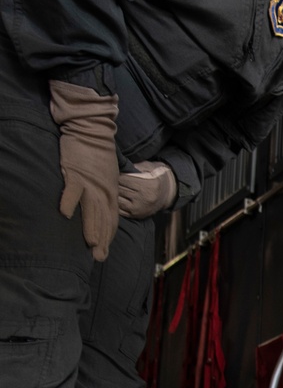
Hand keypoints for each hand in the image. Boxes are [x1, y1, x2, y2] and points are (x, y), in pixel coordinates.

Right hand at [48, 80, 119, 260]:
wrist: (92, 130)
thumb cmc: (97, 153)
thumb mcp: (108, 176)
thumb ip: (105, 193)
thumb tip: (102, 209)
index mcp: (111, 192)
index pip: (112, 219)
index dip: (108, 236)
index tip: (104, 251)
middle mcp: (104, 190)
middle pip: (103, 218)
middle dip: (103, 239)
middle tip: (99, 257)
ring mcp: (90, 183)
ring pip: (92, 209)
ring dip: (91, 226)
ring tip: (91, 243)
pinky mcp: (76, 173)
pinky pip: (73, 190)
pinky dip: (69, 201)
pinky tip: (66, 214)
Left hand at [118, 160, 177, 218]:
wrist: (167, 194)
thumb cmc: (155, 177)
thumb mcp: (149, 167)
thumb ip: (135, 166)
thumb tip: (118, 164)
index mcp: (149, 184)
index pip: (123, 179)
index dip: (117, 174)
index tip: (115, 171)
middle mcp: (145, 198)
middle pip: (120, 189)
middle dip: (114, 183)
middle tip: (112, 179)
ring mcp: (140, 208)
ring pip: (118, 200)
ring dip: (114, 193)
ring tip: (114, 187)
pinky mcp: (136, 215)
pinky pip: (119, 209)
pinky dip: (116, 203)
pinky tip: (118, 197)